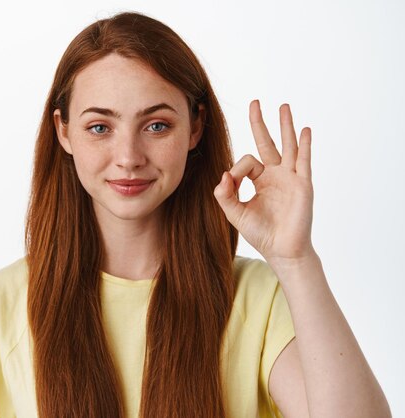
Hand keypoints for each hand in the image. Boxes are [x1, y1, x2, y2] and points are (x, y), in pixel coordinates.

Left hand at [213, 100, 314, 264]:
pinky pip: (303, 160)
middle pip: (267, 142)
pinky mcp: (303, 184)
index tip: (232, 183)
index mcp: (260, 180)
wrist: (282, 250)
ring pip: (287, 145)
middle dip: (260, 123)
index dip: (236, 169)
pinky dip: (304, 145)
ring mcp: (291, 177)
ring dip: (285, 125)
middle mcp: (276, 175)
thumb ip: (225, 195)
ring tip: (283, 106)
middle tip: (254, 102)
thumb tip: (223, 174)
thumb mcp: (235, 213)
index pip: (247, 161)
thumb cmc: (261, 233)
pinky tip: (305, 130)